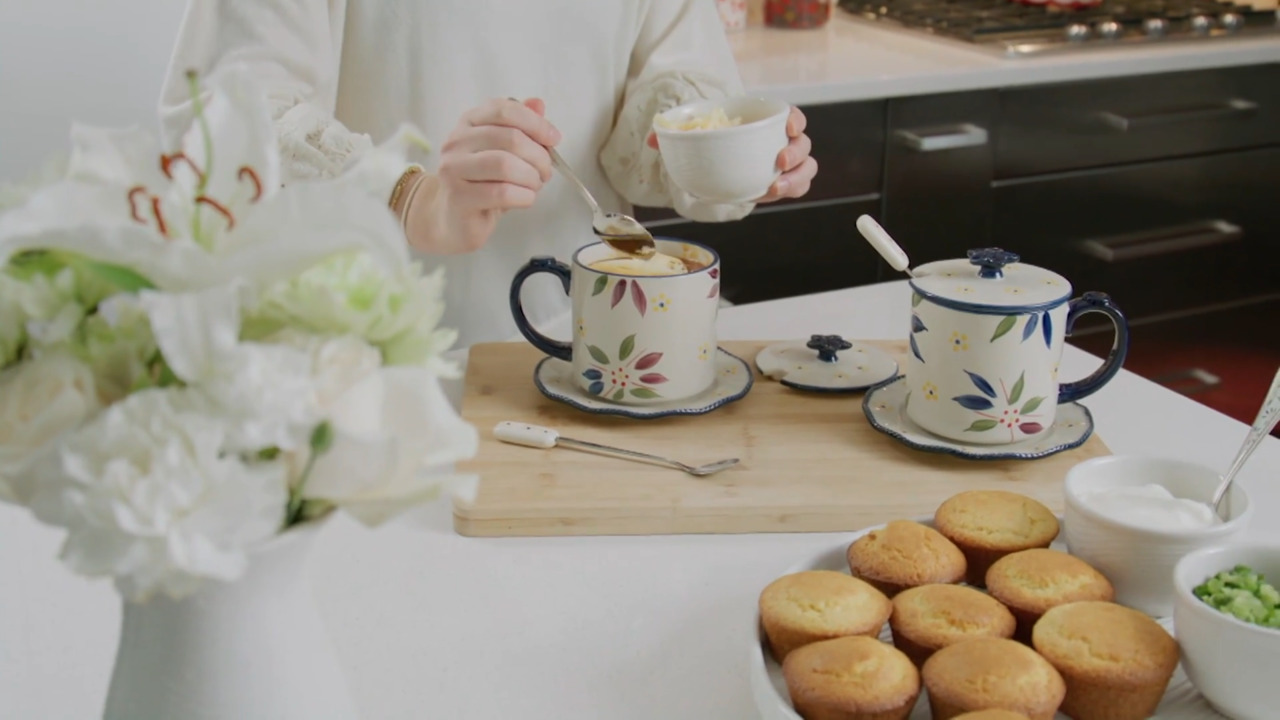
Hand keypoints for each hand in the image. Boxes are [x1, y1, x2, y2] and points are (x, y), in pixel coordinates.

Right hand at [403, 97, 559, 253]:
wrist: (455, 220)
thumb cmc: (484, 184)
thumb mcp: (505, 152)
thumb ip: (521, 127)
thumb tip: (538, 104)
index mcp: (469, 123)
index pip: (504, 110)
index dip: (535, 123)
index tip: (554, 138)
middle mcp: (456, 142)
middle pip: (509, 138)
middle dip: (538, 156)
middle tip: (546, 171)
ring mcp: (453, 169)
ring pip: (505, 165)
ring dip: (531, 177)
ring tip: (535, 185)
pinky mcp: (458, 198)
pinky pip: (501, 193)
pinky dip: (524, 196)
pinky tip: (526, 199)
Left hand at [645, 105, 815, 203]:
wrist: (717, 162)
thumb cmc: (713, 141)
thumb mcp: (696, 134)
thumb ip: (674, 134)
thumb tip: (651, 139)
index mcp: (767, 123)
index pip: (792, 116)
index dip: (795, 119)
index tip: (787, 125)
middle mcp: (781, 142)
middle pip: (802, 144)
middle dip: (795, 152)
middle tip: (778, 161)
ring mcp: (785, 166)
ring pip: (806, 168)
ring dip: (796, 177)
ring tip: (775, 187)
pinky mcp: (782, 185)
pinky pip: (797, 187)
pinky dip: (790, 190)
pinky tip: (772, 194)